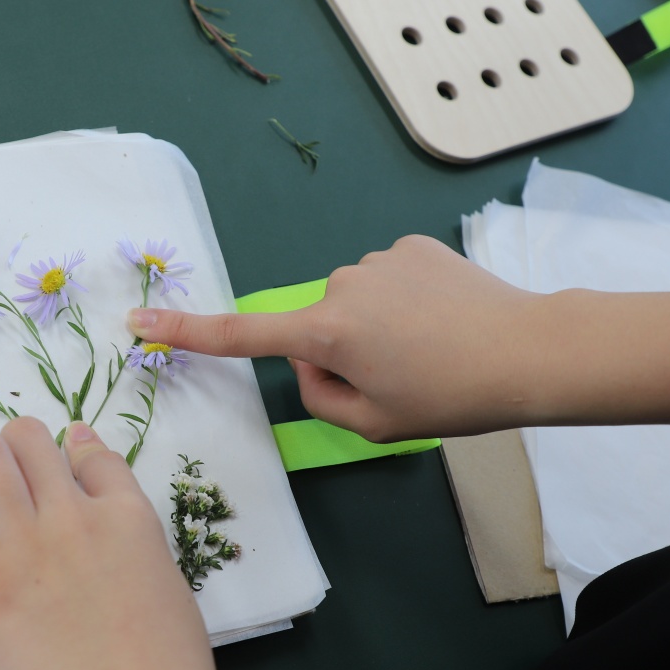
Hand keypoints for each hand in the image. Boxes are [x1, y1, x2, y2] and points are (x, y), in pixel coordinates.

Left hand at [0, 418, 301, 669]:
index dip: (69, 462)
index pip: (88, 453)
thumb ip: (137, 548)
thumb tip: (113, 522)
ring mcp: (24, 550)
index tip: (58, 485)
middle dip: (13, 456)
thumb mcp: (170, 592)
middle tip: (9, 501)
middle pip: (28, 438)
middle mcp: (73, 518)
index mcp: (129, 520)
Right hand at [129, 235, 553, 440]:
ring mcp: (378, 260)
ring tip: (432, 347)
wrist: (529, 350)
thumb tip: (313, 363)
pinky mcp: (411, 245)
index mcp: (327, 334)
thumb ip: (323, 398)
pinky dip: (405, 300)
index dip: (186, 331)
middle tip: (401, 378)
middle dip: (341, 352)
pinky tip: (444, 316)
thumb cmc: (451, 398)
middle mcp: (341, 286)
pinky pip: (387, 279)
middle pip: (316, 327)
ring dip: (377, 325)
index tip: (139, 323)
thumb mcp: (375, 424)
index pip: (241, 335)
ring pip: (354, 302)